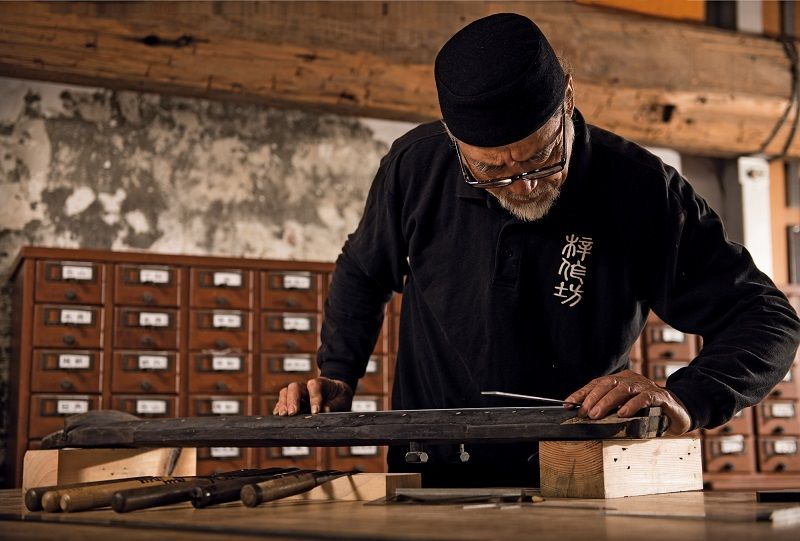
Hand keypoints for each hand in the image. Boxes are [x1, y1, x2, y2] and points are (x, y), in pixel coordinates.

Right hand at [273, 377, 353, 415]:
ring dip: (283, 403)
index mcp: (322, 383)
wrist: (336, 392)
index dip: (314, 398)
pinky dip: (279, 406)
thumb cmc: (339, 396)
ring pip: (286, 391)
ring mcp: (299, 392)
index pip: (315, 386)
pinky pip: (283, 400)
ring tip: (283, 415)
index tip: (315, 411)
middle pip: (295, 387)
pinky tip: (277, 414)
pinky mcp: (293, 400)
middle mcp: (307, 386)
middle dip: (293, 400)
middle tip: (292, 413)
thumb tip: (325, 410)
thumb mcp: (343, 400)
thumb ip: (335, 405)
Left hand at [564, 370, 691, 435]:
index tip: (568, 403)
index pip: (597, 383)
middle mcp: (631, 380)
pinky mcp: (660, 396)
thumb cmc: (648, 412)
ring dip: (607, 402)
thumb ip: (609, 410)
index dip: (581, 393)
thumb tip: (586, 416)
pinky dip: (632, 405)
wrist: (678, 413)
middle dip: (592, 398)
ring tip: (596, 414)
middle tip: (583, 412)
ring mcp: (646, 386)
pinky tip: (622, 413)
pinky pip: (644, 397)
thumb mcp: (625, 410)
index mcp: (621, 381)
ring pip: (622, 389)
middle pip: (607, 384)